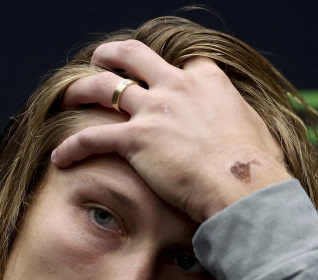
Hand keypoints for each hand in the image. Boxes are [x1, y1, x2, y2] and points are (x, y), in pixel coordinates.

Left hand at [53, 40, 291, 222]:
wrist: (244, 187)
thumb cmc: (257, 169)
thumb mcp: (254, 131)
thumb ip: (239, 123)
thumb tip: (246, 136)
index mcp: (207, 80)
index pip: (180, 65)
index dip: (167, 72)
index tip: (160, 81)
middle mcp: (177, 86)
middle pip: (134, 56)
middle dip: (112, 55)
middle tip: (100, 59)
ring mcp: (155, 109)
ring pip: (105, 87)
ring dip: (81, 88)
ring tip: (67, 95)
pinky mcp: (136, 139)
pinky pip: (92, 137)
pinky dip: (73, 146)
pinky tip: (60, 156)